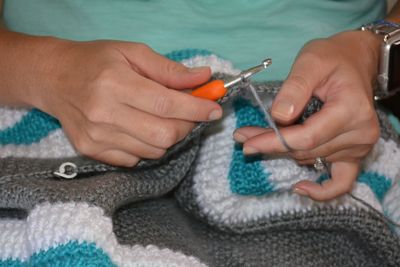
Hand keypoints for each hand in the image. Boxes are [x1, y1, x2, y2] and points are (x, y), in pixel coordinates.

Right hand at [32, 41, 221, 166]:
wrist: (53, 78)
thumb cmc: (95, 61)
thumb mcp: (132, 53)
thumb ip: (169, 69)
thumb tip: (204, 78)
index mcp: (114, 84)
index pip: (167, 104)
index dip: (196, 109)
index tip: (214, 109)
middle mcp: (104, 114)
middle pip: (164, 134)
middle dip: (186, 126)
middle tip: (188, 113)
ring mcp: (96, 137)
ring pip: (154, 150)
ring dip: (168, 136)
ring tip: (160, 117)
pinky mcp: (91, 151)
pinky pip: (136, 159)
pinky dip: (147, 146)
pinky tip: (139, 128)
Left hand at [233, 31, 380, 200]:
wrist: (355, 61)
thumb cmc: (333, 58)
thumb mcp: (311, 61)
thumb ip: (295, 88)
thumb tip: (279, 116)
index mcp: (351, 109)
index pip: (306, 137)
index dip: (274, 142)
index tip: (247, 140)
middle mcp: (360, 133)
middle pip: (305, 150)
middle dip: (270, 144)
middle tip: (242, 137)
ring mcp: (359, 146)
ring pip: (310, 159)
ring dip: (283, 152)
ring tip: (256, 138)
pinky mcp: (354, 154)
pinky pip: (341, 182)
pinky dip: (322, 190)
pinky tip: (299, 188)